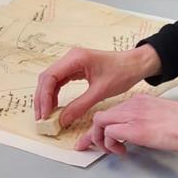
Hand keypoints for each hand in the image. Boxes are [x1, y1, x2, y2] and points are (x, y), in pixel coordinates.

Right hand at [34, 45, 161, 126]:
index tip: (44, 113)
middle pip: (47, 78)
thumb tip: (63, 119)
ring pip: (51, 79)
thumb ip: (80, 106)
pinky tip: (55, 106)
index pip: (50, 77)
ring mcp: (72, 62)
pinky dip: (55, 93)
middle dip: (42, 98)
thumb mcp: (100, 92)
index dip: (44, 97)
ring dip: (46, 96)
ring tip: (46, 114)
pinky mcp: (76, 67)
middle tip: (41, 117)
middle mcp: (71, 57)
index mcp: (76, 58)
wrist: (136, 64)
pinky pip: (60, 80)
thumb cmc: (122, 72)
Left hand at [75, 94, 177, 154]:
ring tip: (112, 150)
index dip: (101, 126)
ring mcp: (134, 115)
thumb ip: (147, 122)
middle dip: (92, 133)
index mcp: (141, 101)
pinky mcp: (136, 129)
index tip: (94, 137)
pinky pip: (109, 133)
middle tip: (90, 146)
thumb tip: (137, 136)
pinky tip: (122, 151)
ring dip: (99, 139)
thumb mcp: (163, 118)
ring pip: (100, 122)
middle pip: (101, 115)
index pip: (113, 111)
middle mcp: (134, 104)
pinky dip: (109, 144)